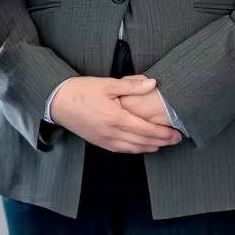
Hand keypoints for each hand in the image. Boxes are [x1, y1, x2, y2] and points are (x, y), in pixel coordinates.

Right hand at [50, 76, 182, 153]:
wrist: (57, 102)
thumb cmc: (82, 91)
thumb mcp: (108, 84)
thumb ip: (132, 85)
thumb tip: (153, 83)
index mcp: (117, 118)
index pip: (147, 130)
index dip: (163, 133)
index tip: (176, 133)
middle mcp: (113, 134)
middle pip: (143, 142)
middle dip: (162, 142)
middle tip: (175, 139)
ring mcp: (105, 141)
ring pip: (133, 149)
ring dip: (150, 147)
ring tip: (162, 144)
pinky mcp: (99, 143)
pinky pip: (122, 150)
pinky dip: (135, 149)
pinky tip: (140, 145)